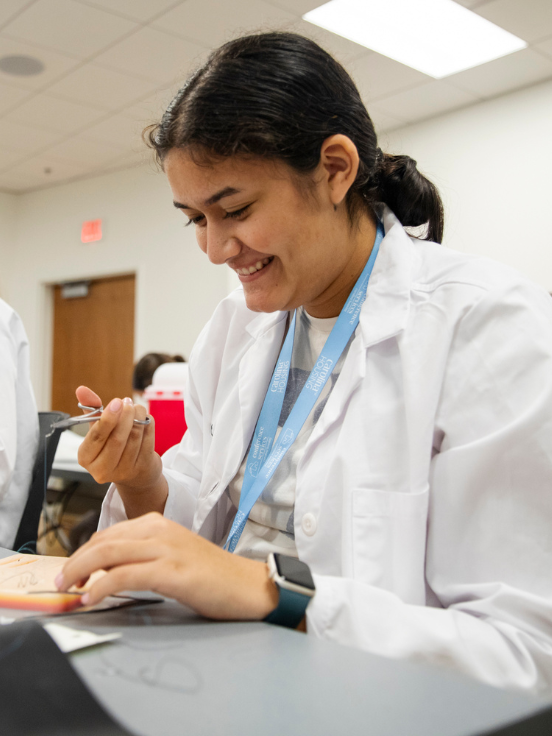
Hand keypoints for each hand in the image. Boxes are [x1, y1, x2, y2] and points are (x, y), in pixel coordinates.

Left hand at [57, 513, 278, 620]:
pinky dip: (101, 586)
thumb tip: (108, 572)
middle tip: (61, 581)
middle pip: (103, 541)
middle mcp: (160, 530)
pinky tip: (91, 598)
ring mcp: (167, 549)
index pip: (109, 533)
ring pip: (109, 554)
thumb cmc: (213, 575)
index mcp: (159, 523)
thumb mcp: (174, 556)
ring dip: (80, 572)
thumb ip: (145, 556)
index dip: (84, 552)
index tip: (71, 571)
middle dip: (75, 561)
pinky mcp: (172, 571)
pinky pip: (125, 576)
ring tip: (68, 589)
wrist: (249, 585)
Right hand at [75, 386, 166, 516]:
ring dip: (138, 417)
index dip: (107, 418)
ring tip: (137, 407)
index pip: (96, 437)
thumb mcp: (98, 429)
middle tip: (127, 402)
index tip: (116, 402)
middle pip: (117, 439)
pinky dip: (148, 425)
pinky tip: (145, 418)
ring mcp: (123, 471)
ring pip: (134, 438)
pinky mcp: (142, 468)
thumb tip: (81, 389)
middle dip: (125, 416)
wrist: (134, 473)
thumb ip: (90, 409)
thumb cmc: (112, 445)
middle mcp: (102, 469)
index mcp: (86, 458)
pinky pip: (148, 441)